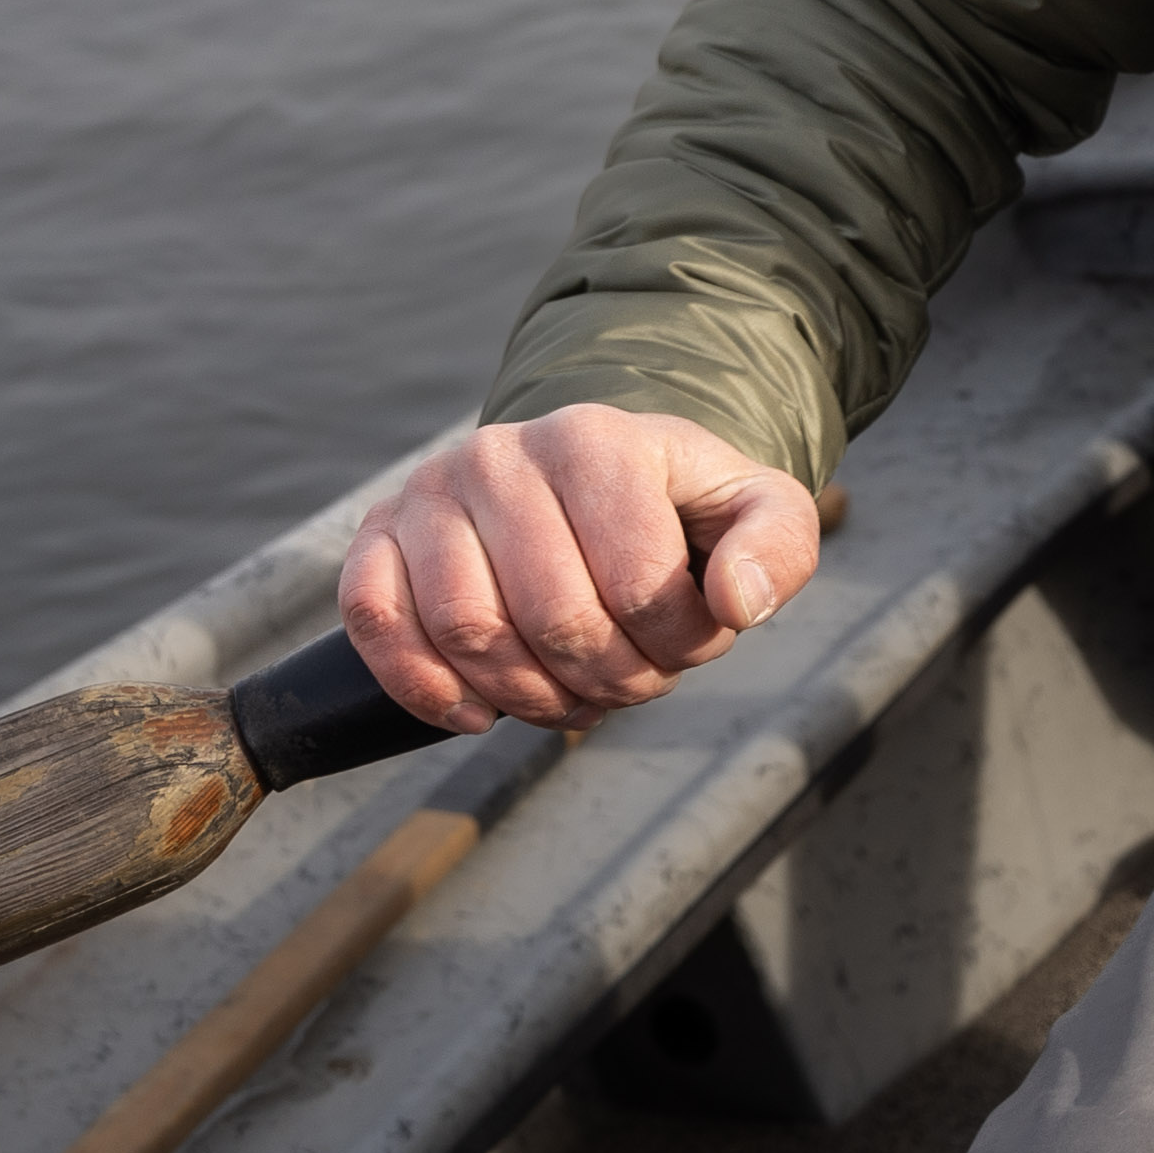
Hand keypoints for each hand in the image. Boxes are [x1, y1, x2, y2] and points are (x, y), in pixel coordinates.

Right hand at [341, 402, 819, 731]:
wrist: (591, 480)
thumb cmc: (678, 508)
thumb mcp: (759, 511)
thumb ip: (777, 548)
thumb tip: (736, 603)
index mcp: (594, 439)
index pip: (637, 583)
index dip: (677, 644)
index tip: (695, 643)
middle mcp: (499, 453)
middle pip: (555, 618)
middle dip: (610, 679)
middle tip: (635, 681)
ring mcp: (429, 492)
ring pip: (468, 632)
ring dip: (530, 696)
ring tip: (574, 693)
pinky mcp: (376, 535)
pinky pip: (376, 623)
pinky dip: (425, 687)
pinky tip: (482, 713)